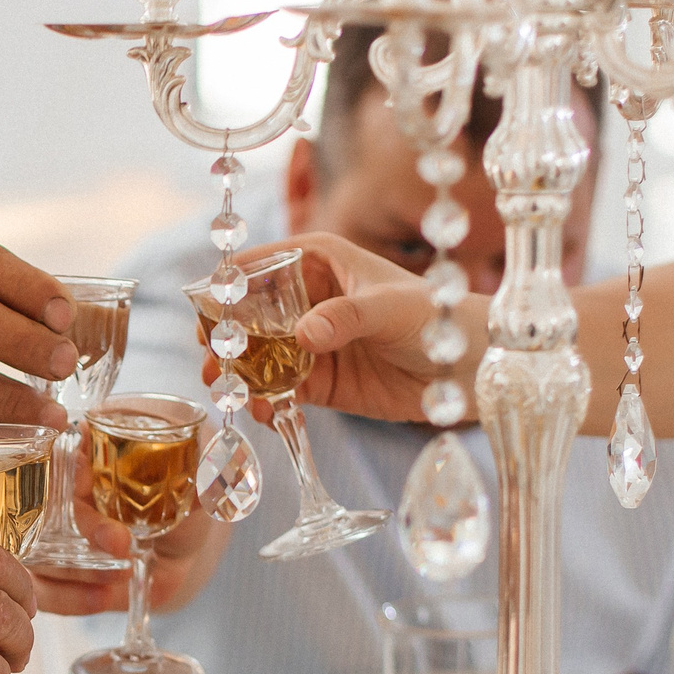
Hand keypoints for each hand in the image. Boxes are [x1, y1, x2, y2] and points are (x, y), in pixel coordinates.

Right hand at [30, 472, 232, 620]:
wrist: (179, 548)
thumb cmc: (181, 500)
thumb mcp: (197, 478)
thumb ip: (206, 468)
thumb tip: (221, 461)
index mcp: (90, 454)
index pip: (64, 453)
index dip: (72, 470)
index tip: (90, 484)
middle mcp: (62, 493)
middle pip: (45, 505)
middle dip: (84, 527)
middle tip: (120, 544)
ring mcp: (53, 536)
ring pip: (39, 552)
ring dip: (78, 568)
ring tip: (120, 575)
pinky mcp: (57, 575)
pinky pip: (47, 591)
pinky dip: (71, 599)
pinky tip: (102, 599)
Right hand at [196, 236, 473, 427]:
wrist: (465, 367)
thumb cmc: (435, 318)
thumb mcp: (389, 308)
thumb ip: (345, 317)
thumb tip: (303, 334)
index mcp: (319, 261)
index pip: (259, 266)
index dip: (228, 287)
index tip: (208, 311)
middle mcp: (306, 299)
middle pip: (247, 316)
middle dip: (225, 338)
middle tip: (213, 361)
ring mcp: (308, 342)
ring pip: (257, 356)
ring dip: (239, 375)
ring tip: (231, 393)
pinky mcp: (317, 382)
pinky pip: (279, 390)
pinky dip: (266, 402)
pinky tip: (264, 412)